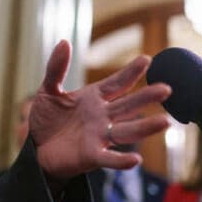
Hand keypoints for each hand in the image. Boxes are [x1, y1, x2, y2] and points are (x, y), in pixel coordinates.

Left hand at [29, 41, 170, 180]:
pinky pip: (109, 158)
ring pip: (127, 131)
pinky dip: (121, 160)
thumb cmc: (46, 118)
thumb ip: (56, 68)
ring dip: (145, 127)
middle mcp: (103, 116)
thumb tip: (64, 42)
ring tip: (165, 122)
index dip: (131, 72)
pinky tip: (135, 160)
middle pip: (128, 105)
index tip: (147, 60)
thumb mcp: (49, 90)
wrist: (35, 148)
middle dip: (146, 97)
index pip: (117, 83)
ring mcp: (99, 136)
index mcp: (95, 97)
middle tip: (166, 88)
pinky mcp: (91, 156)